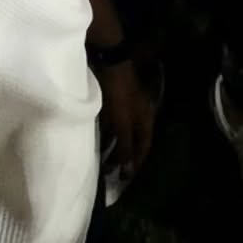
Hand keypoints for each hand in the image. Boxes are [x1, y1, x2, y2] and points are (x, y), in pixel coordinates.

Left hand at [96, 60, 154, 180]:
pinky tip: (96, 142)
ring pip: (120, 133)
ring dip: (113, 147)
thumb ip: (125, 146)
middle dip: (122, 158)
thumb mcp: (122, 124)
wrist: (109, 63)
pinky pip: (111, 124)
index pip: (143, 148)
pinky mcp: (113, 102)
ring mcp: (126, 108)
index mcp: (146, 121)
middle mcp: (138, 116)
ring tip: (101, 162)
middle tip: (110, 174)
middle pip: (132, 142)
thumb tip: (127, 169)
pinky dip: (106, 134)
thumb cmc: (119, 95)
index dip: (135, 164)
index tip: (126, 179)